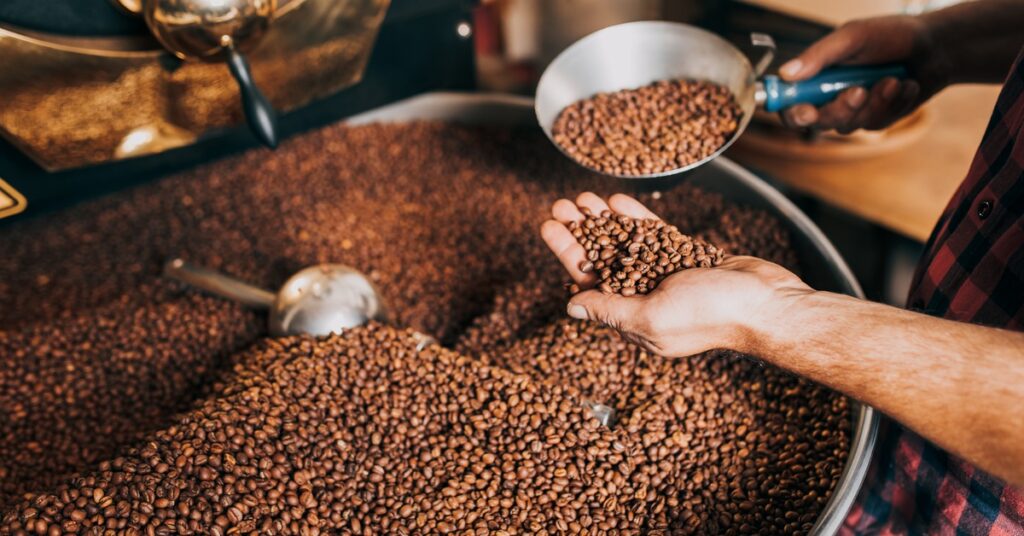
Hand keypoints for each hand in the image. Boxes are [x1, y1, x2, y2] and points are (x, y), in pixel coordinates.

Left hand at [540, 192, 813, 356]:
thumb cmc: (712, 314)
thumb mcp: (651, 315)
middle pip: (602, 259)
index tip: (548, 227)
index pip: (588, 281)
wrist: (767, 303)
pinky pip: (655, 235)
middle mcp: (646, 297)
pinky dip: (636, 219)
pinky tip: (617, 201)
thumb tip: (571, 308)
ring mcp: (668, 276)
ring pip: (626, 243)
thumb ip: (611, 310)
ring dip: (604, 221)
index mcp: (634, 319)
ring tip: (583, 196)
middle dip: (580, 232)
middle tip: (559, 205)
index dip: (567, 253)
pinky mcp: (688, 257)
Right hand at [778, 15, 949, 132]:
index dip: (791, 111)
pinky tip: (905, 86)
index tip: (807, 110)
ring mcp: (852, 110)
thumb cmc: (892, 35)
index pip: (789, 102)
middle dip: (840, 109)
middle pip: (817, 122)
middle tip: (858, 91)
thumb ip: (818, 56)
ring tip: (893, 79)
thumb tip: (785, 73)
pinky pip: (875, 123)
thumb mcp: (852, 37)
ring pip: (848, 125)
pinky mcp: (875, 118)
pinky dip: (893, 104)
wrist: (936, 47)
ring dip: (874, 103)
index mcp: (816, 74)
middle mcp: (829, 95)